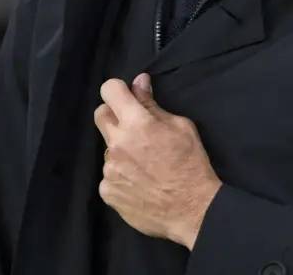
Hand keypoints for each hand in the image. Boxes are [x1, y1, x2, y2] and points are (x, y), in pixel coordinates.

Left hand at [94, 74, 222, 250]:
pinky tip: (139, 183)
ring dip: (121, 150)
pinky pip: (109, 175)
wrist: (192, 210)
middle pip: (100, 115)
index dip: (119, 90)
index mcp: (136, 122)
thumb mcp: (181, 126)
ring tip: (144, 165)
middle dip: (115, 115)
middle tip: (135, 128)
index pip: (109, 90)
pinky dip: (121, 175)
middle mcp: (117, 143)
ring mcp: (109, 169)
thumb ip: (153, 104)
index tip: (128, 98)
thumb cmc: (191, 164)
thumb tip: (139, 82)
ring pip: (108, 148)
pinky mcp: (107, 191)